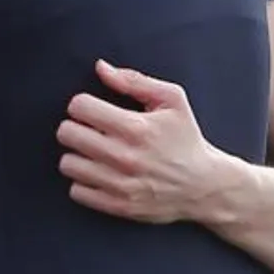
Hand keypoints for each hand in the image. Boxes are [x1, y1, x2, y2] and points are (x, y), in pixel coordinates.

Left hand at [57, 59, 232, 223]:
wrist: (206, 187)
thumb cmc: (186, 139)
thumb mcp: (172, 100)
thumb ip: (134, 80)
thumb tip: (100, 67)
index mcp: (137, 128)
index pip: (79, 107)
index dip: (82, 104)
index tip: (92, 110)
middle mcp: (126, 157)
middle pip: (67, 134)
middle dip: (74, 127)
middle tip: (89, 130)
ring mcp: (121, 184)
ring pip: (67, 163)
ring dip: (76, 155)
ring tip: (93, 153)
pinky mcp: (119, 206)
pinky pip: (77, 191)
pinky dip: (82, 182)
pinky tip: (98, 174)